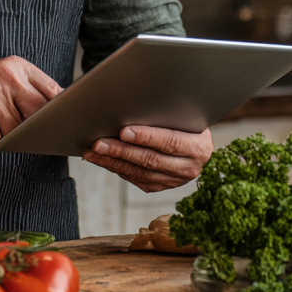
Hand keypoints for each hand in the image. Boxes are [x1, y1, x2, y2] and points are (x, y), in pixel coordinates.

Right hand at [0, 57, 60, 153]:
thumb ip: (26, 90)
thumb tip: (57, 116)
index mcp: (16, 66)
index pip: (53, 91)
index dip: (59, 113)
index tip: (59, 125)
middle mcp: (6, 77)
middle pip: (39, 114)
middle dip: (33, 129)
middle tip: (16, 132)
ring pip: (16, 133)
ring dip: (1, 137)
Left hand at [82, 126, 212, 192]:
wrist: (198, 145)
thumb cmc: (187, 123)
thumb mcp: (185, 115)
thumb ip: (166, 114)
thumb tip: (135, 105)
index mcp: (198, 147)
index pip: (169, 142)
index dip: (146, 137)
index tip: (123, 131)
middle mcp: (189, 167)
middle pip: (150, 160)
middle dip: (121, 151)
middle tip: (99, 143)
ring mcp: (175, 180)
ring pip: (140, 173)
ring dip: (113, 162)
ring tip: (93, 152)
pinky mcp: (162, 186)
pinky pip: (137, 180)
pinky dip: (118, 169)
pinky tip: (104, 160)